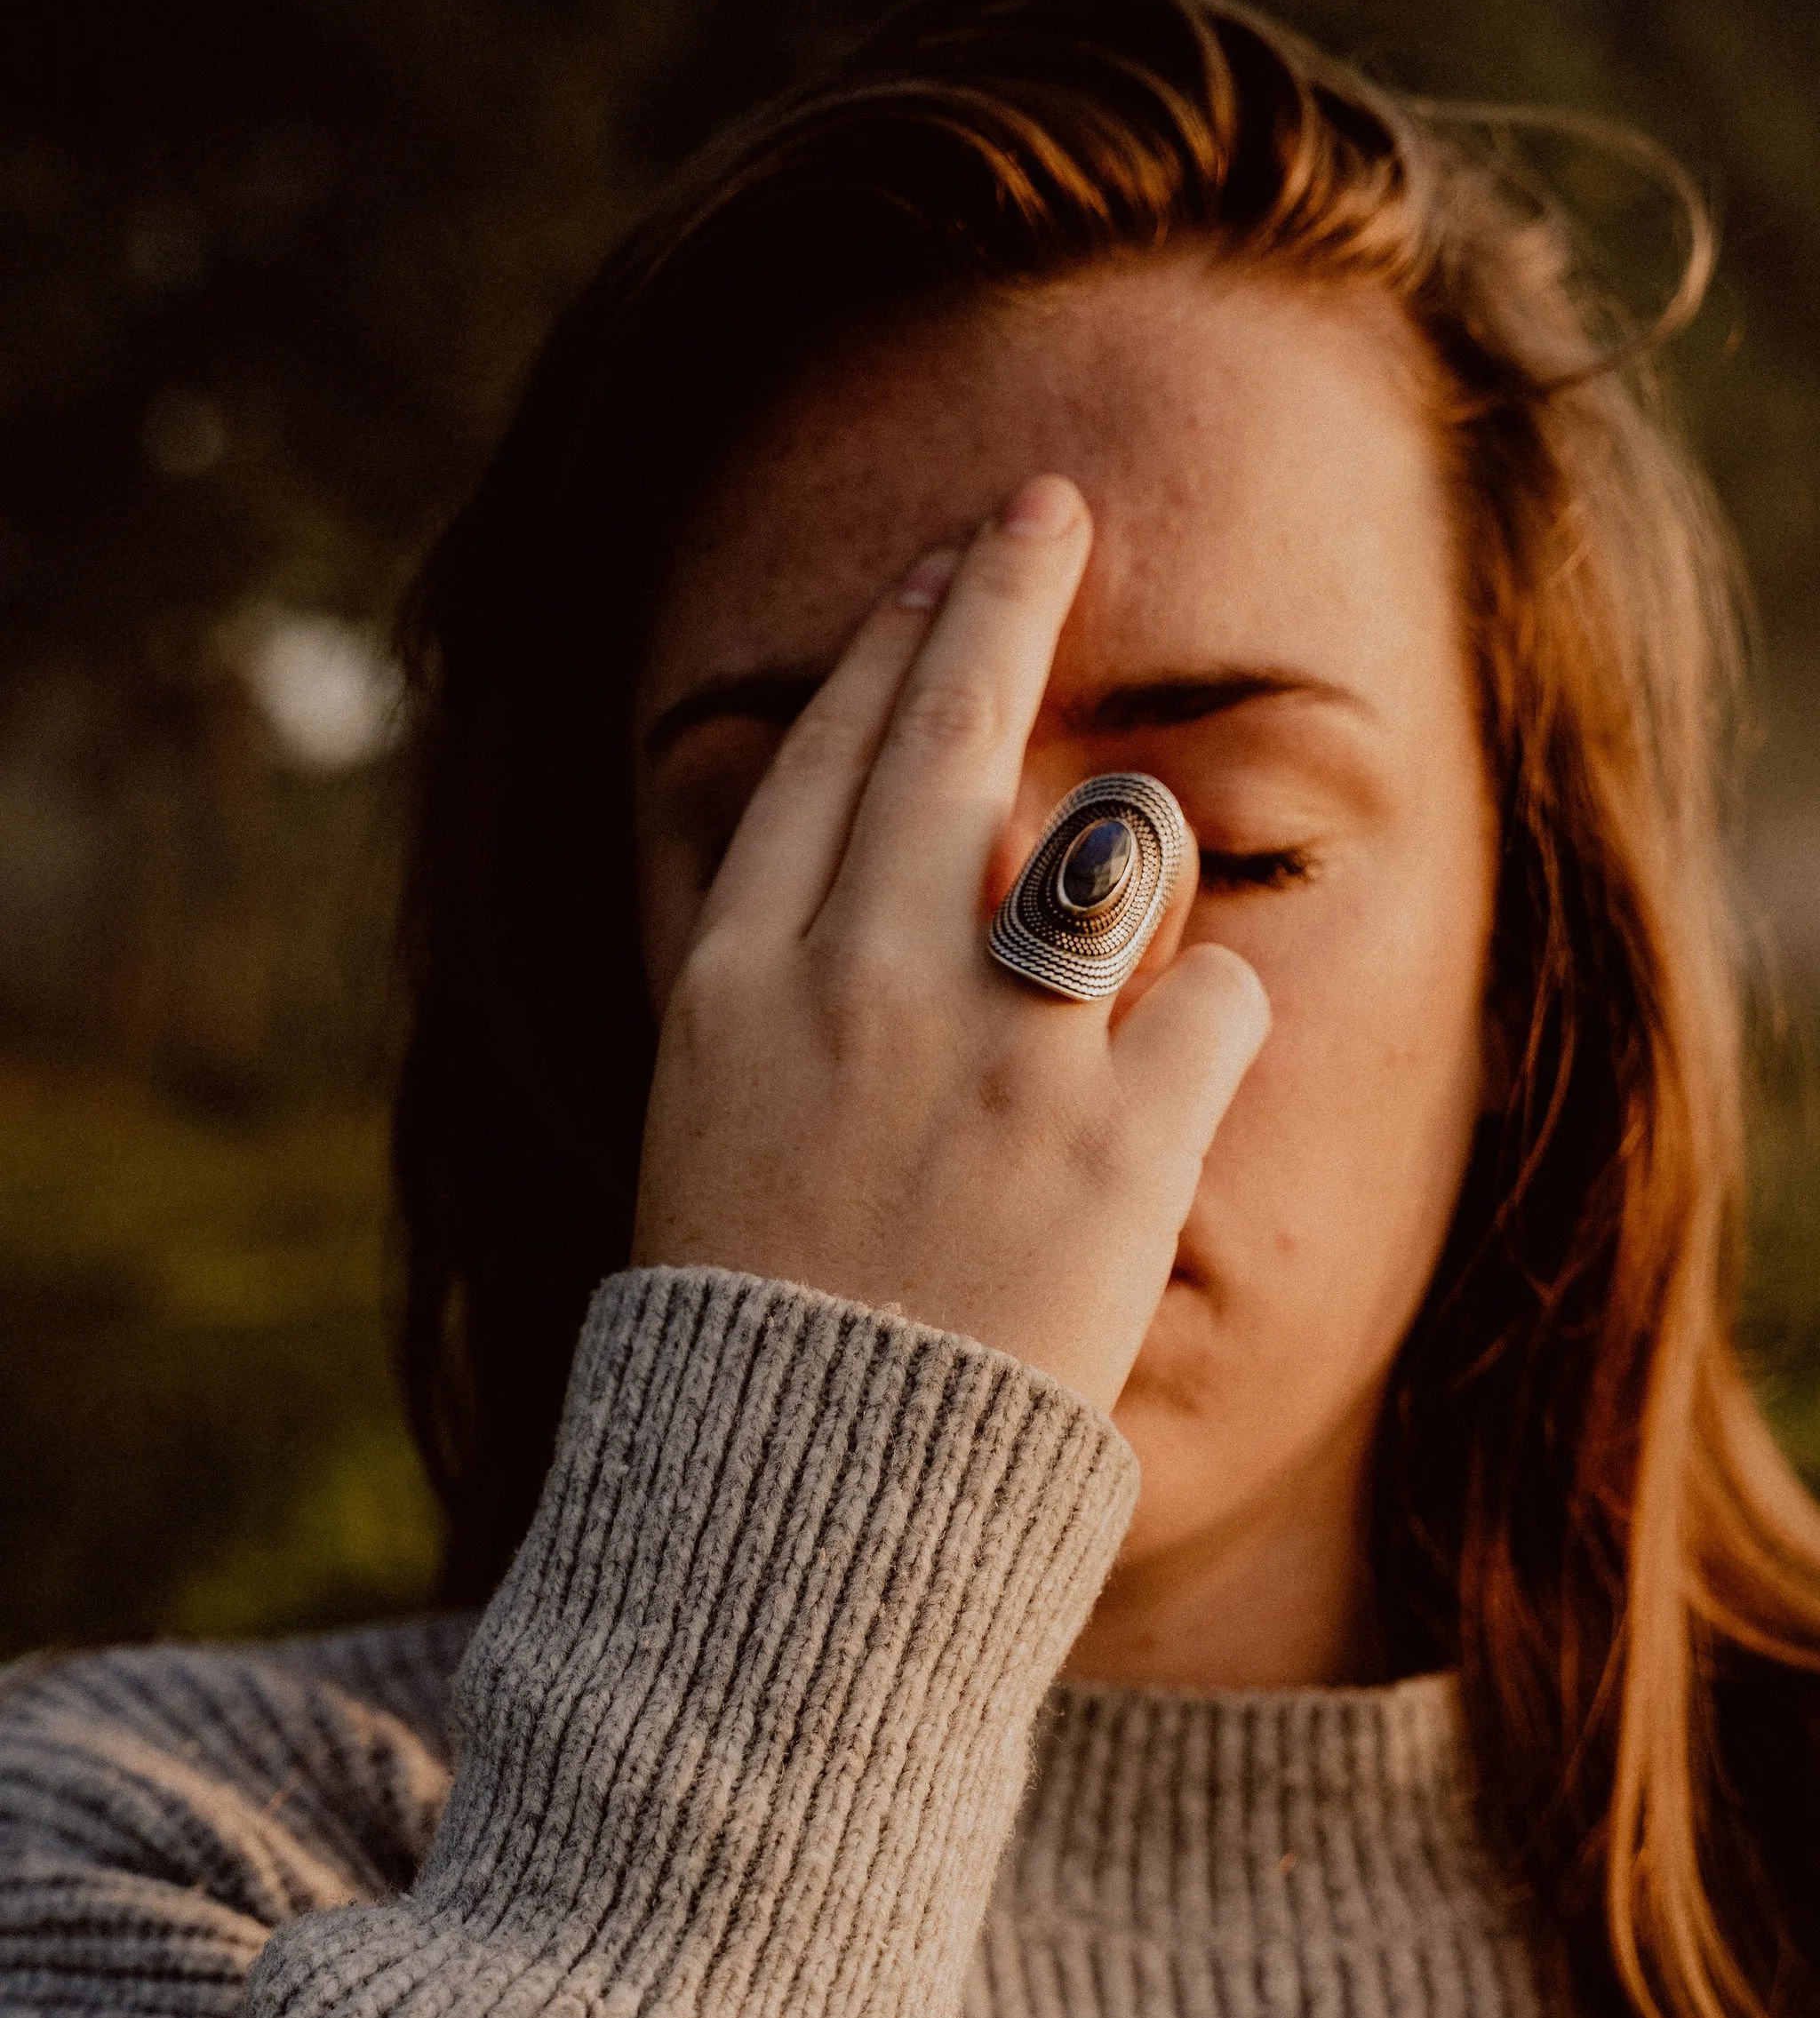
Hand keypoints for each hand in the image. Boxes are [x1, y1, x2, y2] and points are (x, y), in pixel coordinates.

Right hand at [632, 474, 1269, 1414]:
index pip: (827, 756)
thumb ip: (780, 981)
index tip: (938, 580)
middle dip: (1005, 591)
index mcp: (741, 981)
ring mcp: (996, 1053)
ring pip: (1110, 847)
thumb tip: (849, 864)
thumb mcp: (706, 1124)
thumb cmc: (755, 1334)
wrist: (804, 1511)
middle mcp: (864, 981)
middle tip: (1050, 506)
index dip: (892, 651)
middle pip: (952, 725)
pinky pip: (1218, 992)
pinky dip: (1208, 1026)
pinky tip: (1165, 1093)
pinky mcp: (1119, 1145)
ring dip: (1124, 877)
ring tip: (1107, 953)